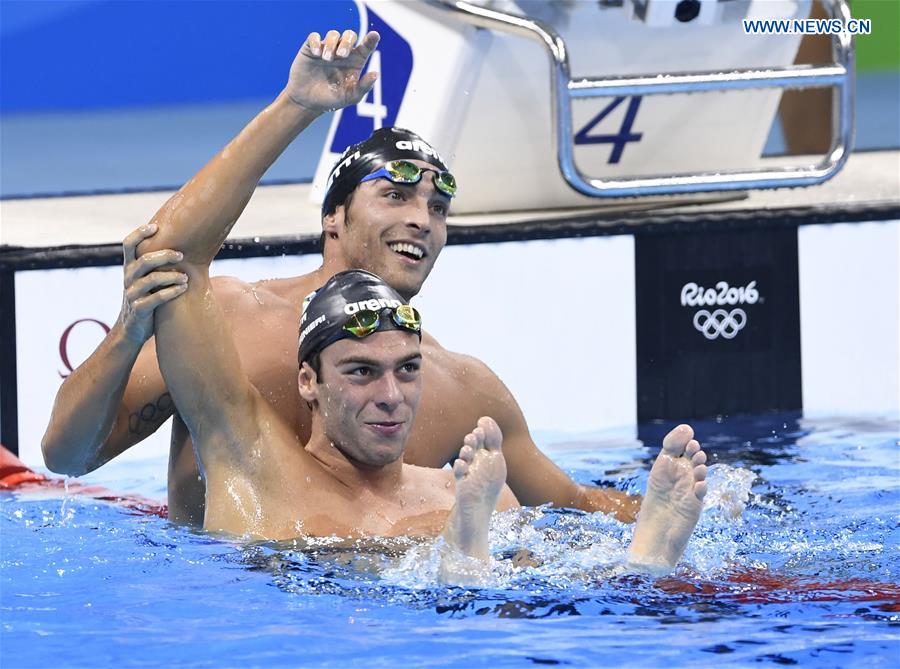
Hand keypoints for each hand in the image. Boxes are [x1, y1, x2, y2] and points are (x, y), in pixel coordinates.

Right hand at [119, 223, 187, 343]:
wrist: (132, 328)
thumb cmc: (146, 297)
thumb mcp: (146, 278)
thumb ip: (155, 264)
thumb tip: (180, 243)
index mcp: (129, 267)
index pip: (128, 244)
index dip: (139, 233)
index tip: (156, 227)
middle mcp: (128, 278)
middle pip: (144, 260)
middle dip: (164, 255)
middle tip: (181, 255)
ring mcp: (132, 294)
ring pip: (151, 279)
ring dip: (172, 276)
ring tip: (186, 277)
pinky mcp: (139, 309)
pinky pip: (157, 298)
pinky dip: (172, 291)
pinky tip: (184, 288)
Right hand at [285, 30, 379, 112]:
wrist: (308, 102)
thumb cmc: (331, 100)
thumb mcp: (350, 97)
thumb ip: (364, 87)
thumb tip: (375, 74)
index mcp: (355, 61)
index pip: (366, 47)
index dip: (371, 39)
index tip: (374, 35)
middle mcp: (343, 52)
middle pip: (350, 35)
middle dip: (347, 42)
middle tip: (342, 55)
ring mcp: (327, 49)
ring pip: (333, 34)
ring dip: (331, 44)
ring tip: (326, 59)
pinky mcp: (311, 48)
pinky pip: (314, 37)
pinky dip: (316, 42)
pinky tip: (316, 54)